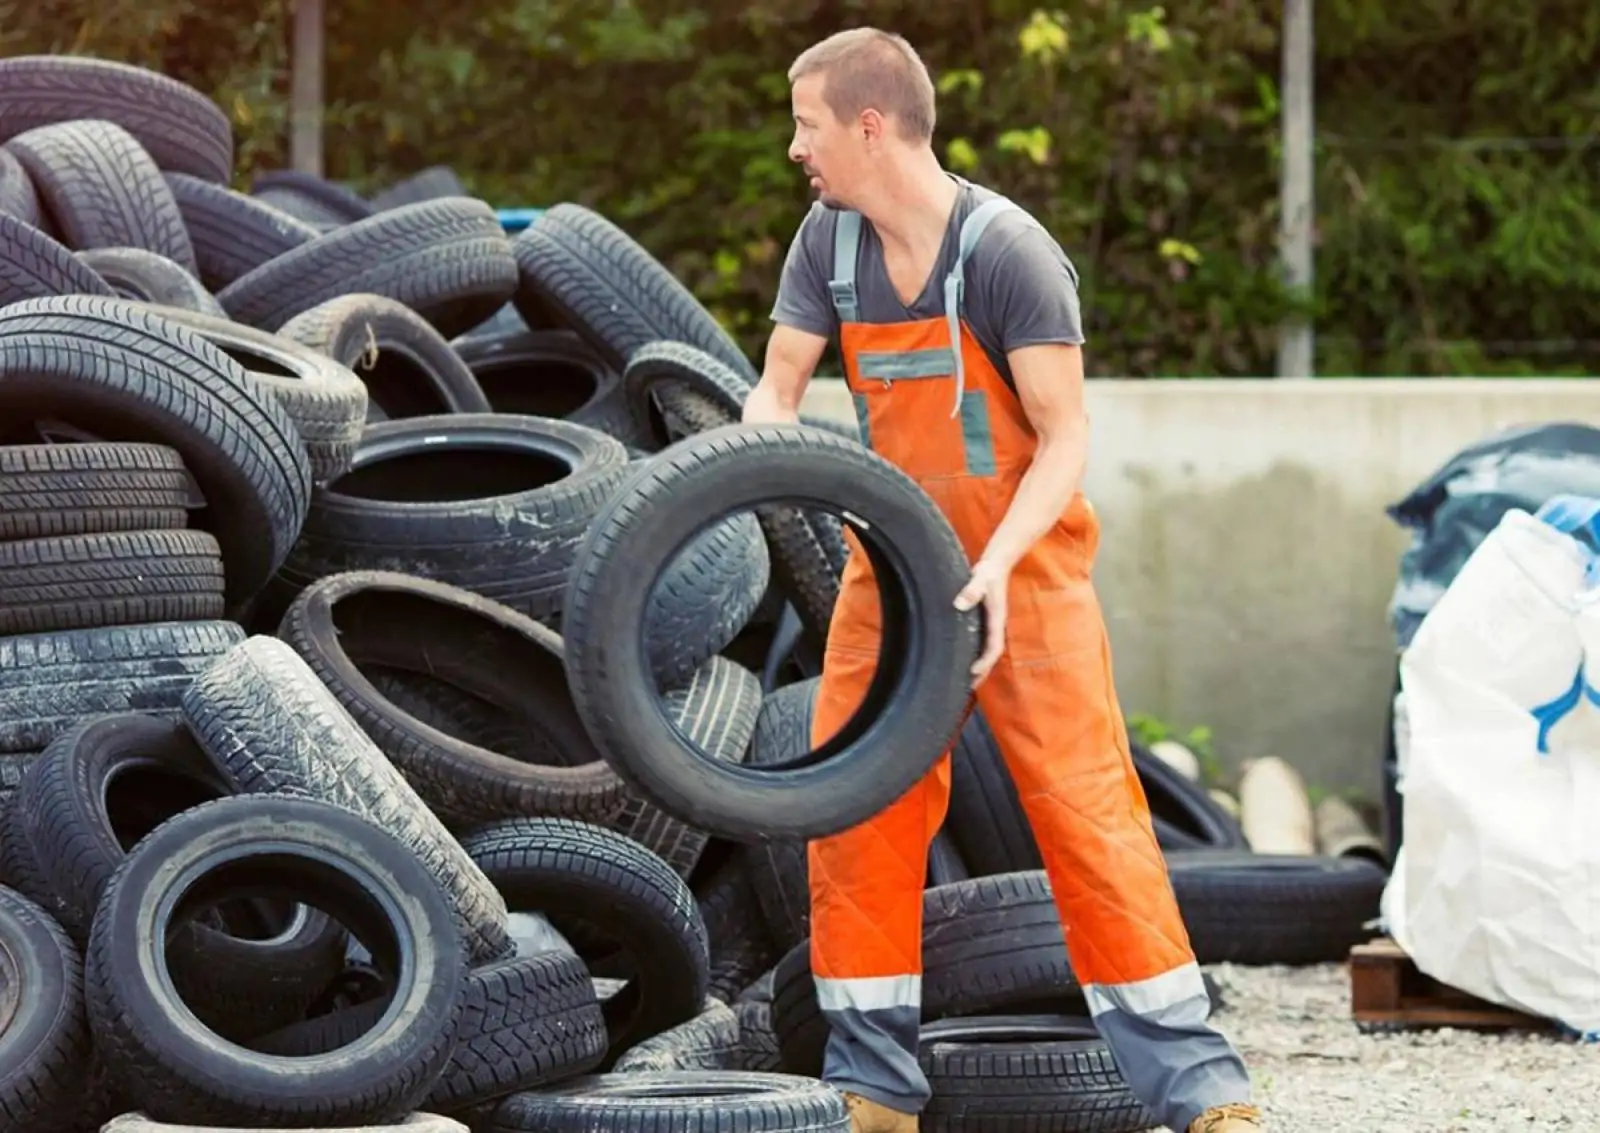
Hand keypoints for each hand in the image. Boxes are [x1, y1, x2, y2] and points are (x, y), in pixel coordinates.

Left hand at [953, 559, 1009, 685]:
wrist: (996, 563)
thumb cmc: (988, 571)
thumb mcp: (980, 578)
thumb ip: (971, 590)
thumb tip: (959, 604)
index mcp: (996, 619)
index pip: (994, 646)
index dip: (984, 661)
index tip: (972, 671)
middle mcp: (995, 625)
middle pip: (991, 656)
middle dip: (982, 673)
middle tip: (967, 689)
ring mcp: (990, 625)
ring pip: (987, 651)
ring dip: (979, 668)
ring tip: (965, 683)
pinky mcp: (984, 622)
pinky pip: (981, 643)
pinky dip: (975, 655)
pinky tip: (963, 661)